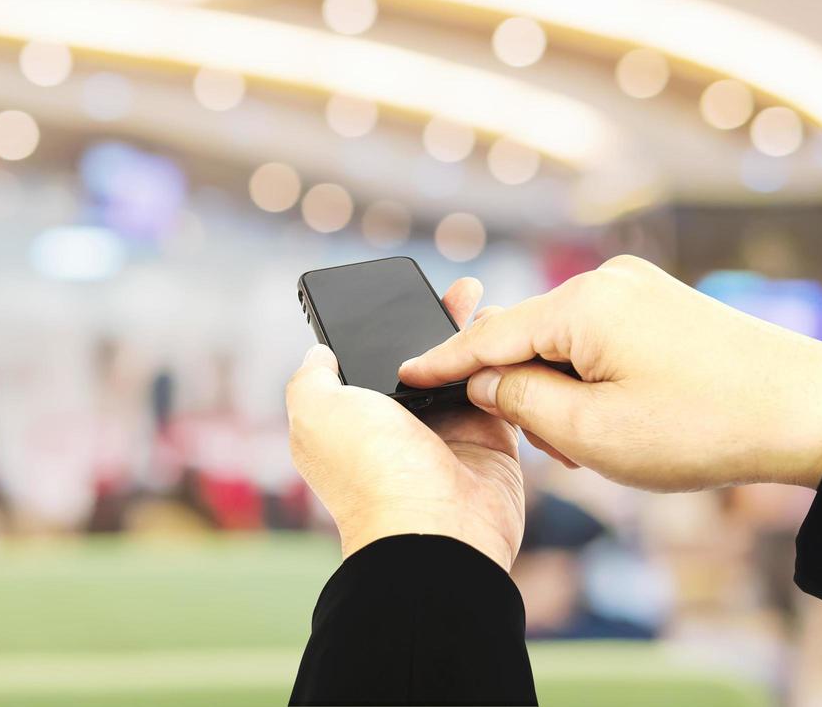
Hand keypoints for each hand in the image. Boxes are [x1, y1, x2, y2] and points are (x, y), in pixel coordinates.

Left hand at [286, 279, 522, 569]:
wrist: (438, 530)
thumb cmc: (370, 471)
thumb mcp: (315, 412)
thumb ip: (310, 378)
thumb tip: (318, 351)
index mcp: (352, 418)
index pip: (366, 358)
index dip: (382, 326)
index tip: (401, 292)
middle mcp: (396, 425)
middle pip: (421, 359)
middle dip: (437, 323)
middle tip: (460, 290)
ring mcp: (445, 433)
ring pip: (463, 370)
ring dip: (475, 339)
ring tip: (487, 303)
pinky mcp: (489, 440)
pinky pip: (499, 391)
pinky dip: (505, 365)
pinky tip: (510, 337)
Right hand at [398, 255, 821, 490]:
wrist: (810, 410)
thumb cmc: (704, 424)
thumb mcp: (592, 430)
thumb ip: (518, 401)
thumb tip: (481, 380)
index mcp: (580, 304)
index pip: (487, 334)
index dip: (441, 361)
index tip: (402, 374)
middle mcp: (604, 281)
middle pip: (524, 334)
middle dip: (519, 390)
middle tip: (544, 448)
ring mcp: (635, 286)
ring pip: (561, 338)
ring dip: (558, 389)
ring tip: (589, 444)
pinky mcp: (658, 302)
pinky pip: (596, 335)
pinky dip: (587, 375)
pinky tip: (609, 417)